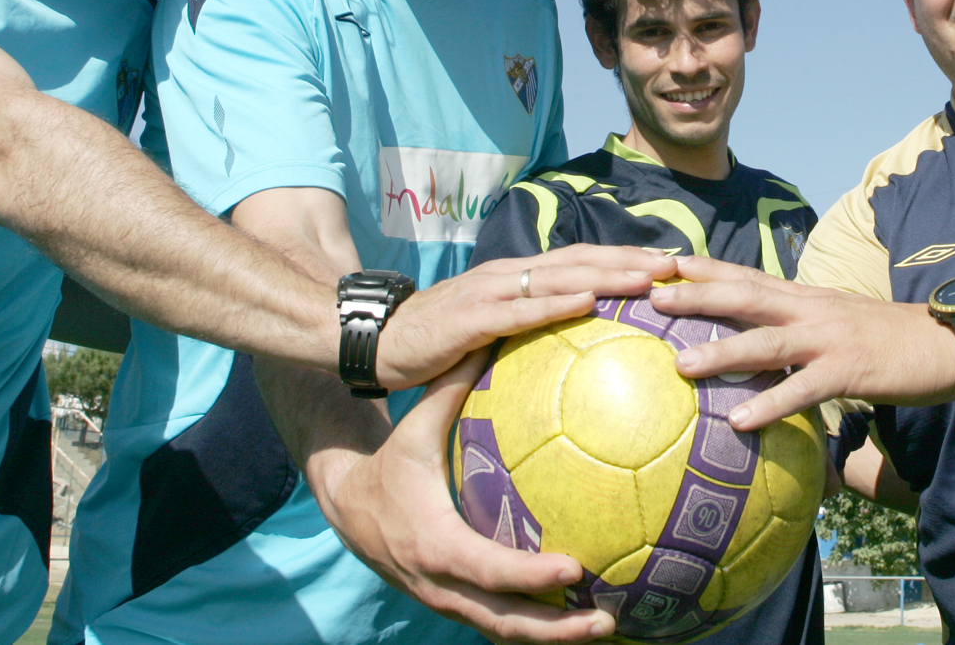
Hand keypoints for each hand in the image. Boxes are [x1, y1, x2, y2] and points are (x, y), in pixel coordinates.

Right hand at [312, 351, 612, 642]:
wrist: (346, 506)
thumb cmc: (390, 463)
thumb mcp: (415, 429)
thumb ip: (451, 388)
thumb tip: (494, 338)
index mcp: (435, 544)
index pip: (488, 569)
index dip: (529, 576)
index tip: (573, 570)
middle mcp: (441, 584)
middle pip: (502, 622)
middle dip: (555, 630)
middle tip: (607, 619)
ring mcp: (447, 601)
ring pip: (504, 632)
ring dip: (554, 638)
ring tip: (608, 625)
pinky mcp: (454, 605)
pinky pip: (499, 624)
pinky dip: (538, 628)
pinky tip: (580, 618)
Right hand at [376, 245, 675, 390]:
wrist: (374, 341)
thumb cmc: (433, 345)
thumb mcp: (486, 340)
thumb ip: (524, 342)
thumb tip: (572, 367)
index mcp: (517, 280)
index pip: (580, 262)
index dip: (624, 259)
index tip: (671, 265)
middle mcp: (508, 277)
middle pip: (580, 260)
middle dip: (630, 259)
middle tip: (678, 266)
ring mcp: (489, 293)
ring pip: (558, 277)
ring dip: (606, 274)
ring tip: (648, 277)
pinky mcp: (469, 317)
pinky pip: (519, 310)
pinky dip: (556, 304)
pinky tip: (589, 302)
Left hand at [649, 256, 954, 430]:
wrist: (952, 340)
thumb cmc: (892, 340)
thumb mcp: (840, 323)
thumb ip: (801, 330)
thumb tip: (762, 350)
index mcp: (807, 297)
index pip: (747, 276)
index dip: (705, 268)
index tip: (660, 262)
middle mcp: (812, 309)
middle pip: (745, 296)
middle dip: (696, 295)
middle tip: (650, 296)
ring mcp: (831, 339)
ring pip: (767, 341)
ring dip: (722, 352)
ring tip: (680, 366)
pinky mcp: (852, 370)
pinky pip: (805, 390)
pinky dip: (772, 403)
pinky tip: (741, 423)